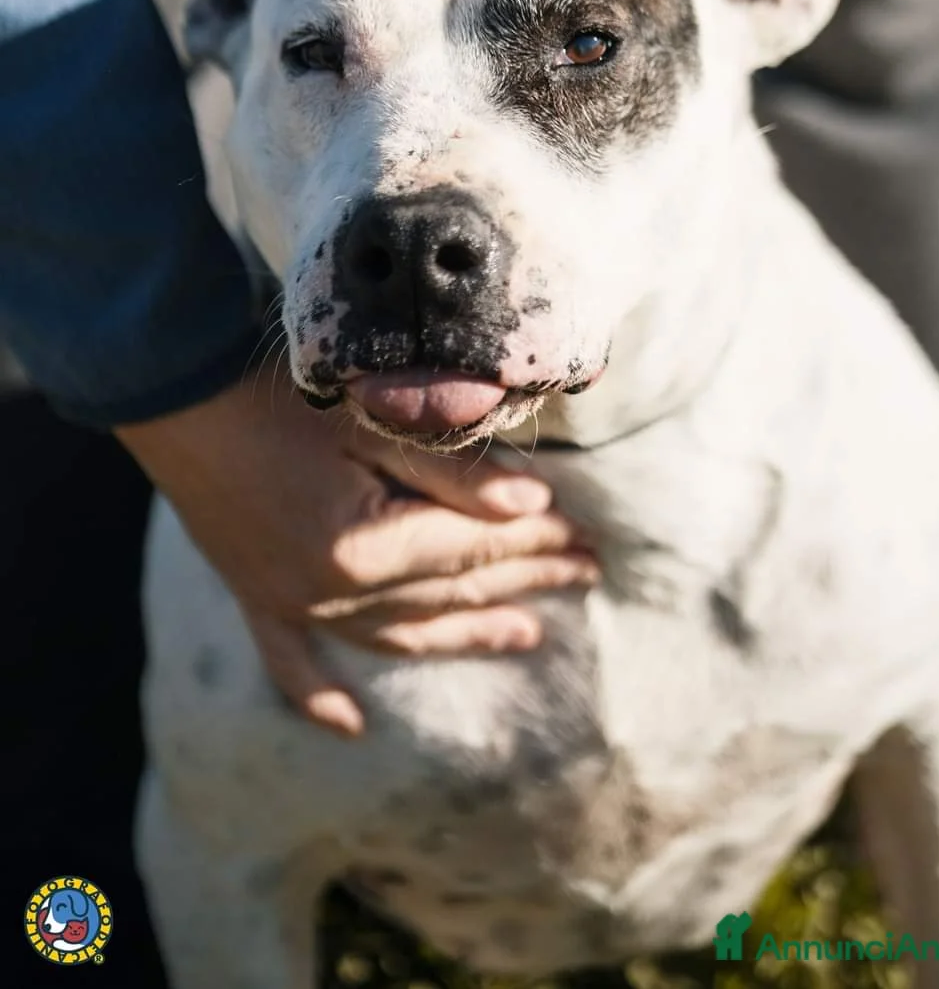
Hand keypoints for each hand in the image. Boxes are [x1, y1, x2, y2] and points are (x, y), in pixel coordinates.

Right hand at [117, 373, 596, 736]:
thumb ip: (452, 470)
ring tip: (527, 634)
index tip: (587, 534)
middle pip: (448, 591)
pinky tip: (350, 726)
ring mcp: (289, 604)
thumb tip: (533, 503)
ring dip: (464, 633)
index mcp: (364, 548)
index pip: (474, 546)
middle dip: (523, 579)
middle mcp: (330, 595)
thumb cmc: (276, 393)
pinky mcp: (256, 597)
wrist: (172, 391)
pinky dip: (320, 693)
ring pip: (397, 634)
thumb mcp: (372, 420)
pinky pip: (293, 663)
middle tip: (585, 573)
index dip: (536, 539)